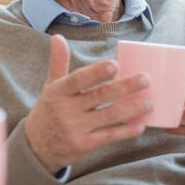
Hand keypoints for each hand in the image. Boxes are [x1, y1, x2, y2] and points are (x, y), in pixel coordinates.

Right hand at [24, 34, 152, 173]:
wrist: (35, 147)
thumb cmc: (48, 111)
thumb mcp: (50, 87)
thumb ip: (59, 62)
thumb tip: (58, 37)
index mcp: (58, 92)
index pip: (78, 80)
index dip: (96, 72)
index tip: (115, 65)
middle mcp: (66, 110)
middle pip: (99, 96)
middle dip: (124, 87)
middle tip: (145, 79)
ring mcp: (75, 129)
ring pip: (108, 117)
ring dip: (131, 109)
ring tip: (150, 102)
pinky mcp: (83, 146)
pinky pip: (108, 137)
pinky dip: (126, 132)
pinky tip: (140, 126)